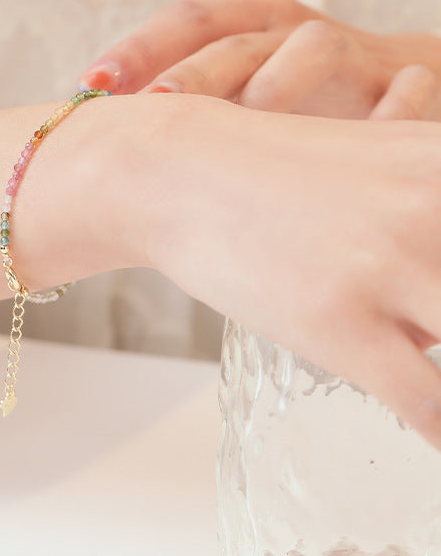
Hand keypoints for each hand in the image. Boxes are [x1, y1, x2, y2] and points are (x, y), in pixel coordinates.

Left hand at [77, 0, 440, 119]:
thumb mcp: (234, 90)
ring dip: (274, 85)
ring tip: (244, 122)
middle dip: (189, 72)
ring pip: (309, 49)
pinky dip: (378, 108)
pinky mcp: (401, 75)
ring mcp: (344, 45)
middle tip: (152, 107)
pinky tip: (343, 145)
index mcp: (240, 22)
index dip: (137, 49)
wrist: (389, 83)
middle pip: (230, 36)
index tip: (91, 86)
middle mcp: (284, 24)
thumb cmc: (291, 93)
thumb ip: (184, 105)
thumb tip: (103, 140)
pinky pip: (398, 84)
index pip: (181, 23)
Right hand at [127, 93, 440, 449]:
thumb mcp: (370, 159)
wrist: (176, 170)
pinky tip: (435, 432)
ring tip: (429, 367)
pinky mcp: (340, 324)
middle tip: (438, 324)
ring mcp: (386, 267)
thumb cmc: (266, 168)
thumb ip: (431, 198)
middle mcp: (434, 209)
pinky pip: (433, 406)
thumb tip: (438, 299)